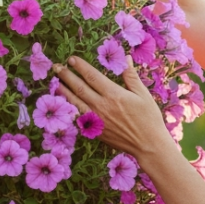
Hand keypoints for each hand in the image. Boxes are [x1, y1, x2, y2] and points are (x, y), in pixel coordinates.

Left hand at [53, 56, 173, 159]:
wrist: (147, 145)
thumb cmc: (149, 118)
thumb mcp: (143, 94)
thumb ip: (131, 76)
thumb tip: (125, 58)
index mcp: (113, 94)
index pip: (92, 76)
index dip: (80, 66)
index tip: (71, 59)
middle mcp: (101, 106)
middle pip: (79, 87)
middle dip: (67, 76)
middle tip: (57, 67)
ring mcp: (96, 120)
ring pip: (75, 103)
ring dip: (63, 92)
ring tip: (55, 83)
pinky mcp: (94, 131)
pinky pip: (78, 118)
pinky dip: (69, 110)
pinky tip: (64, 105)